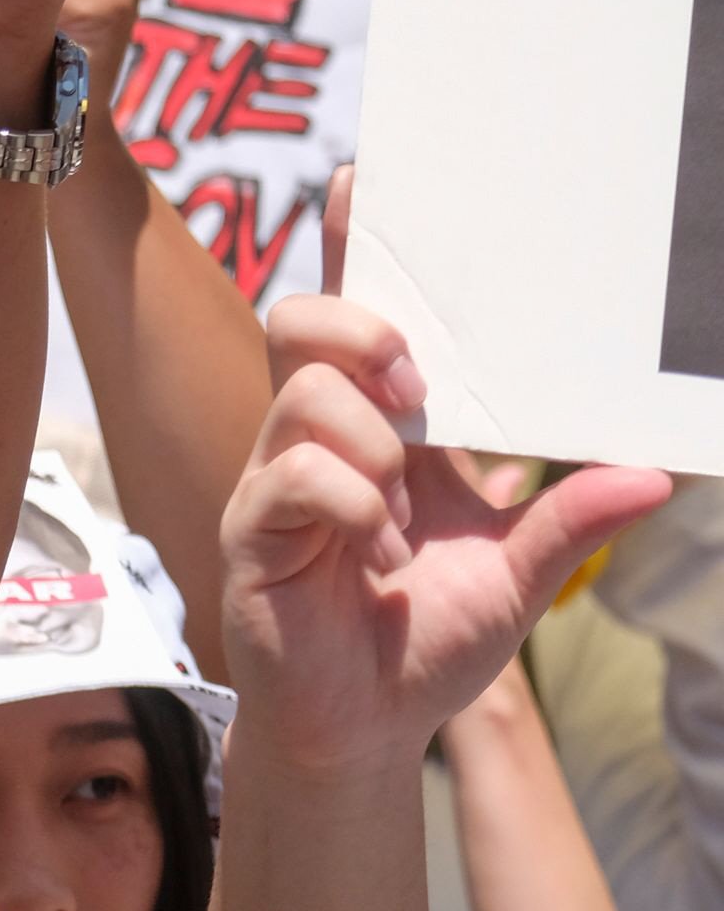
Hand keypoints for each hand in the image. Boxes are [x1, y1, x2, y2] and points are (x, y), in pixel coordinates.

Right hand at [223, 293, 670, 777]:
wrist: (366, 729)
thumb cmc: (425, 639)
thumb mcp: (519, 573)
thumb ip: (572, 519)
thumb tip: (657, 475)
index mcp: (376, 428)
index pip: (351, 315)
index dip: (348, 246)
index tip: (360, 181)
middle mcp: (316, 437)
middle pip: (299, 323)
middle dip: (363, 332)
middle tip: (419, 388)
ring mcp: (278, 479)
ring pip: (303, 395)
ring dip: (372, 440)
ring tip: (403, 504)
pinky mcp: (254, 530)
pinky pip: (294, 477)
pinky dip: (352, 504)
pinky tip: (376, 552)